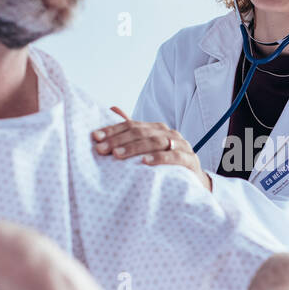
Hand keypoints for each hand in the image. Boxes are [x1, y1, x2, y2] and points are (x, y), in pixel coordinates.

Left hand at [92, 107, 211, 191]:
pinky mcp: (190, 160)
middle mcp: (169, 133)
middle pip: (141, 132)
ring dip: (135, 148)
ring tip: (117, 155)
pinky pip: (174, 156)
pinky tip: (145, 162)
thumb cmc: (166, 164)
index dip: (113, 130)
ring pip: (156, 142)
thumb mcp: (147, 148)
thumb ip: (131, 131)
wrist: (193, 180)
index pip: (132, 125)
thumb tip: (112, 108)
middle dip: (119, 140)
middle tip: (101, 149)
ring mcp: (181, 145)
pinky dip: (159, 158)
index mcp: (157, 128)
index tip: (96, 138)